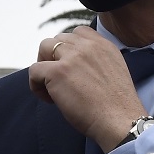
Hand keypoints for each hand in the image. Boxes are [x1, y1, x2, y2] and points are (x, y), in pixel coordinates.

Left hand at [29, 26, 146, 151]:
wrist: (119, 120)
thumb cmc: (117, 107)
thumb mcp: (114, 72)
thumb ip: (97, 62)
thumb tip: (74, 68)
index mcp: (103, 45)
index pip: (79, 32)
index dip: (69, 48)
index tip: (71, 67)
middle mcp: (87, 46)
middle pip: (59, 39)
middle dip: (55, 57)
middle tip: (60, 80)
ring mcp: (71, 57)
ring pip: (44, 48)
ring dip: (44, 66)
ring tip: (52, 87)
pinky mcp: (57, 72)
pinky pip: (34, 71)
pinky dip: (36, 85)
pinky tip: (50, 99)